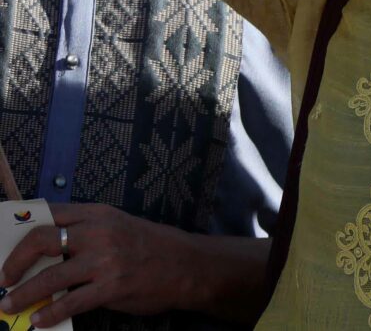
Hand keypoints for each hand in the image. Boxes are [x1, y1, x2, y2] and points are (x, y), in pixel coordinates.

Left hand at [0, 203, 195, 320]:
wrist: (188, 265)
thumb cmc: (151, 247)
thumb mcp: (119, 226)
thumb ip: (86, 232)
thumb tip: (45, 252)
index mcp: (99, 213)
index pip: (50, 215)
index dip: (22, 231)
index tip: (7, 247)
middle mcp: (100, 232)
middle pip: (42, 240)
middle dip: (14, 262)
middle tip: (4, 278)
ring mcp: (106, 260)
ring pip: (50, 276)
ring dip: (24, 294)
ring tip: (10, 304)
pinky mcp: (112, 286)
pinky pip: (70, 301)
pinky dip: (50, 313)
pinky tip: (40, 320)